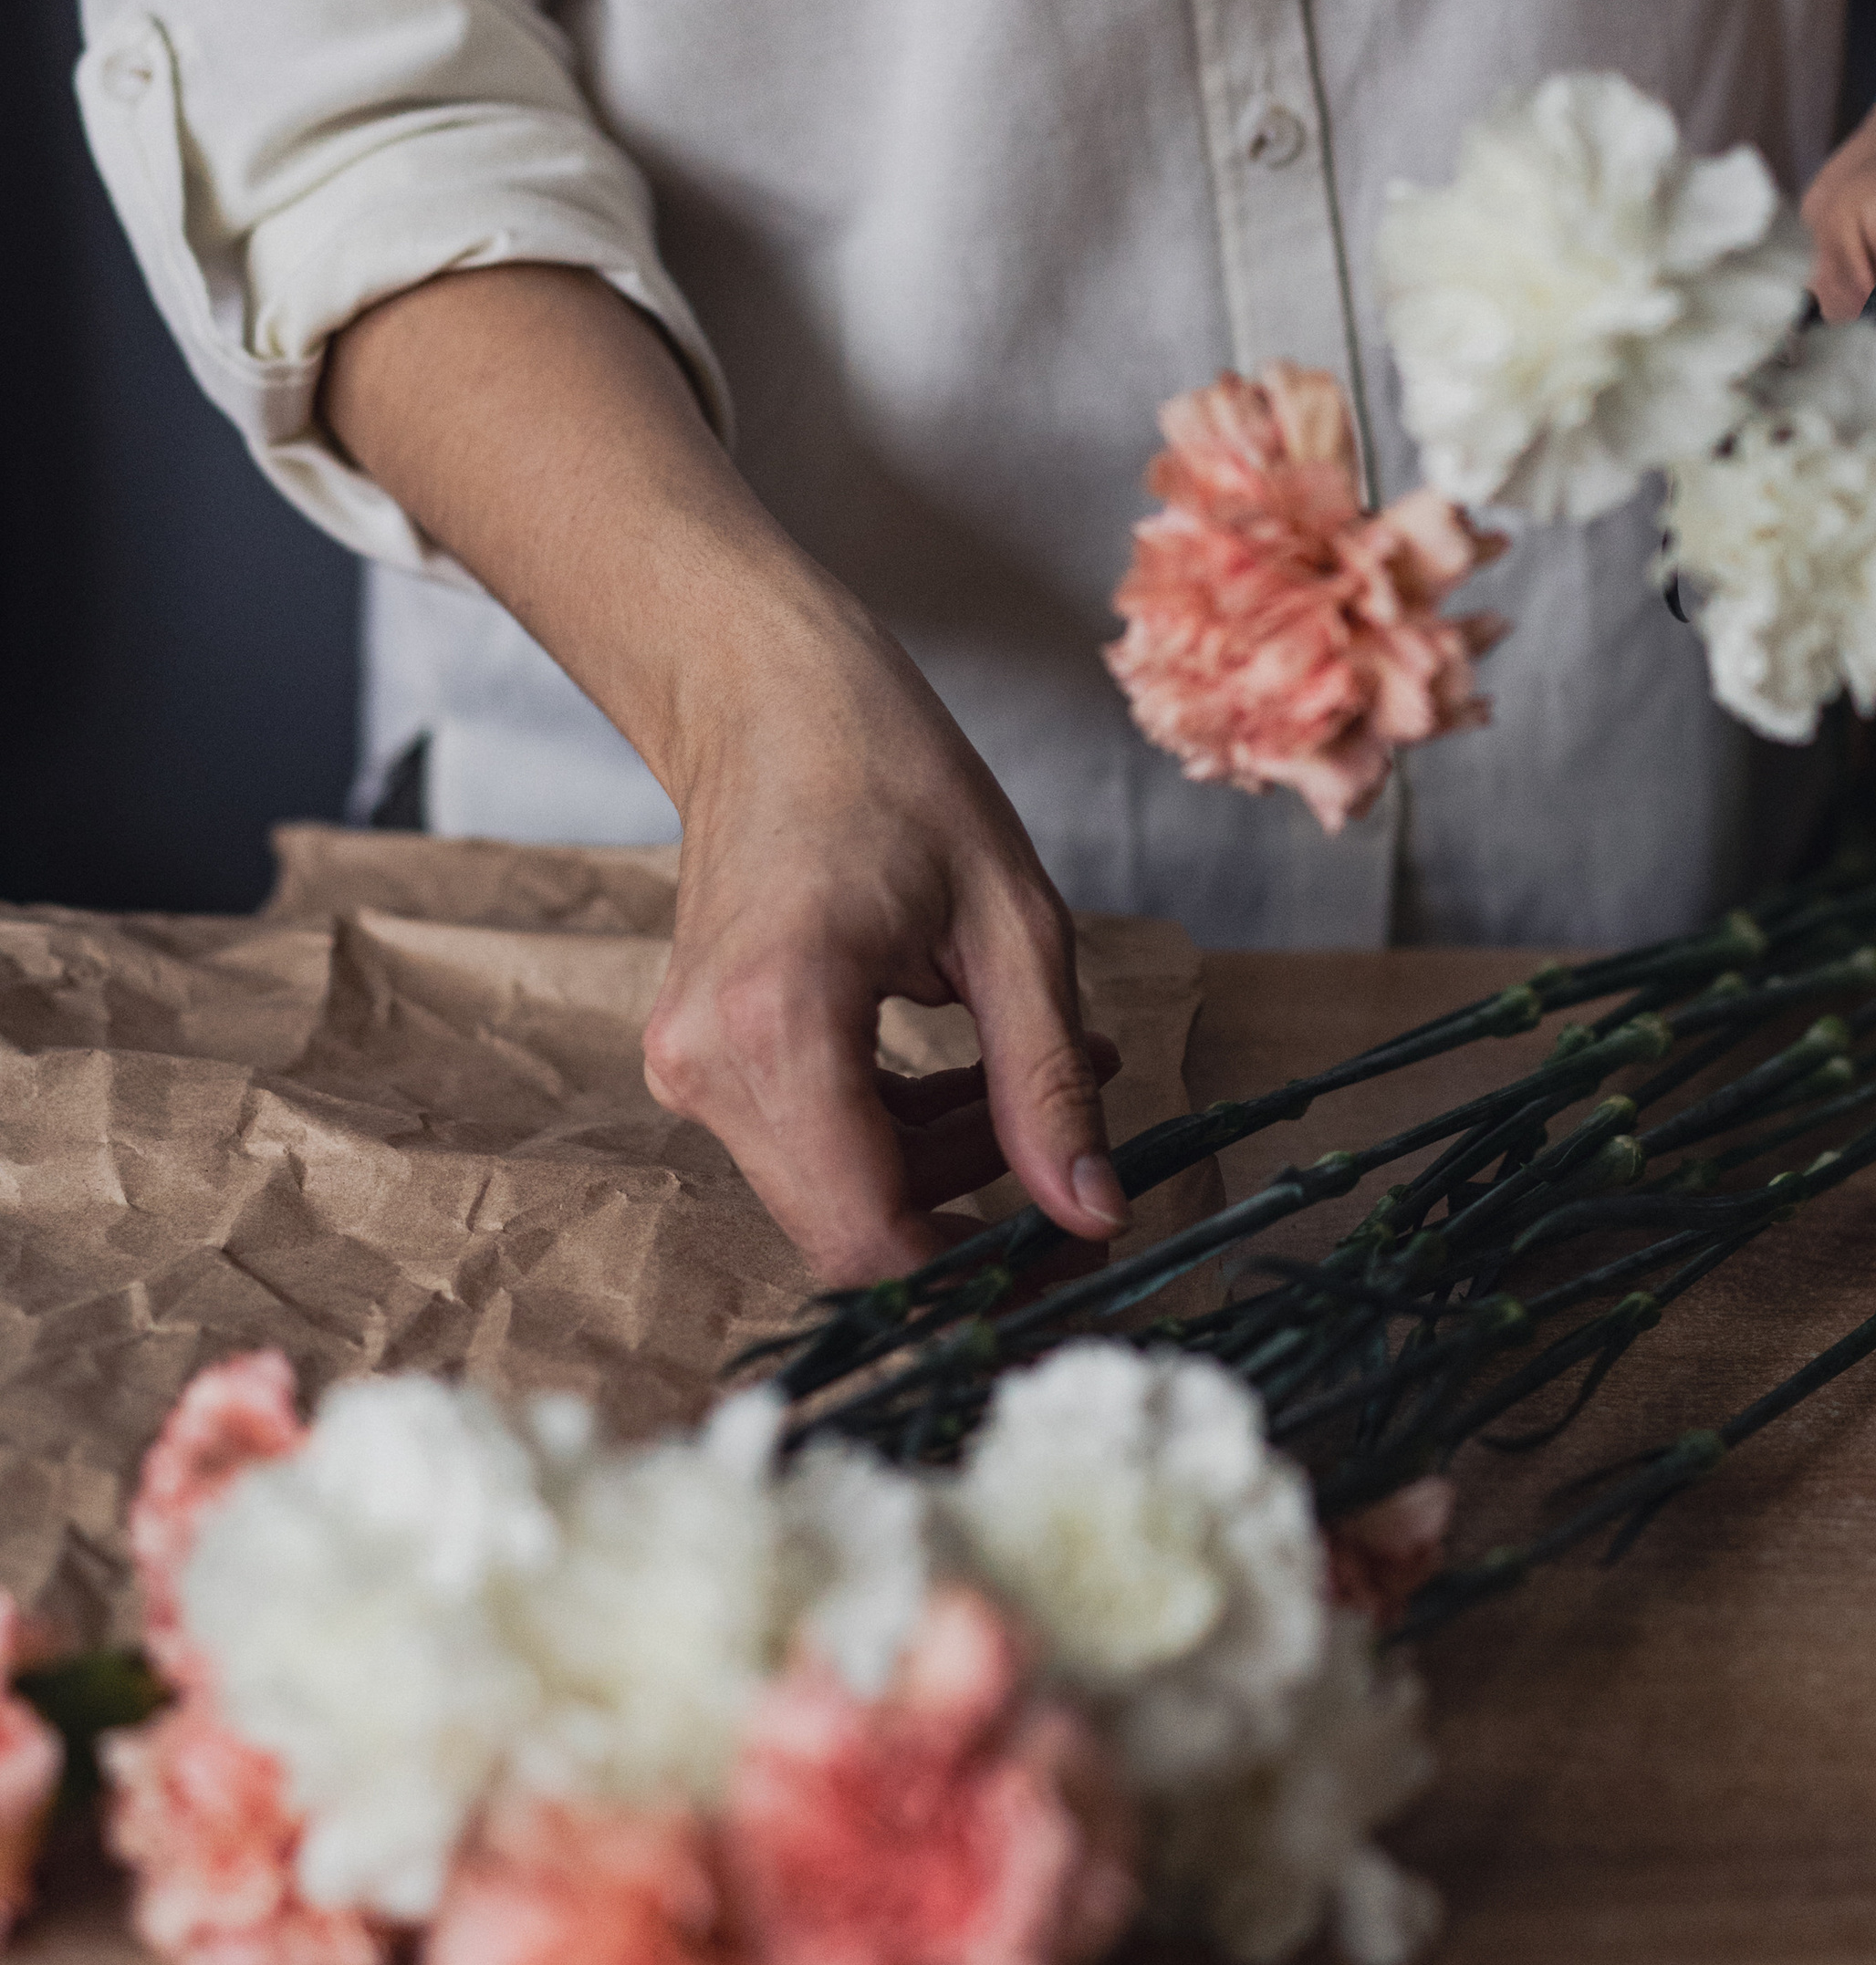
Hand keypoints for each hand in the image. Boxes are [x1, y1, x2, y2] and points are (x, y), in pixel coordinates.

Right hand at [320, 263, 1132, 1293]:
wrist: (762, 692)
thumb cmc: (888, 769)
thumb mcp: (1013, 923)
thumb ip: (1047, 1080)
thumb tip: (1094, 1215)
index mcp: (778, 1026)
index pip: (869, 1236)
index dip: (980, 1273)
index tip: (1077, 1255)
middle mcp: (708, 1067)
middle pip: (855, 1229)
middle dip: (981, 1215)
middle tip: (1091, 1163)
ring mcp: (692, 1070)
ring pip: (840, 1194)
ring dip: (955, 1165)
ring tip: (1059, 1073)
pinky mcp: (705, 1062)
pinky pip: (817, 1146)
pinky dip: (908, 1133)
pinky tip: (981, 1071)